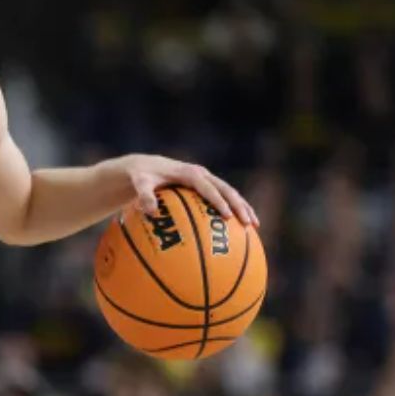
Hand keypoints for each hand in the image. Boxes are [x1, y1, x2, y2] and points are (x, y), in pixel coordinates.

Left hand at [120, 155, 258, 226]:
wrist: (145, 167)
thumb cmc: (142, 177)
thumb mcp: (139, 184)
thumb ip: (145, 195)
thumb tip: (151, 212)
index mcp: (190, 174)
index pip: (208, 188)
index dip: (218, 201)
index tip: (227, 216)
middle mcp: (202, 175)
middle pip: (226, 190)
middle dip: (239, 206)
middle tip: (248, 223)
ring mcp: (206, 180)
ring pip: (230, 193)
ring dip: (243, 207)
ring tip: (254, 225)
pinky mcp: (206, 187)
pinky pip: (223, 198)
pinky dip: (233, 210)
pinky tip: (241, 228)